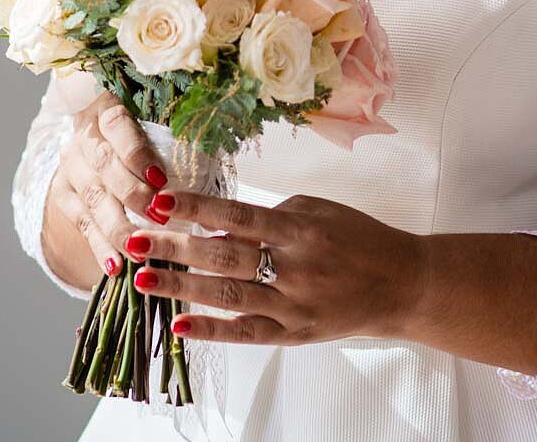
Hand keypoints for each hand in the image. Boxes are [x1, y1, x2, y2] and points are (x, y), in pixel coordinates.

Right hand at [48, 90, 169, 278]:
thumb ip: (175, 140)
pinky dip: (101, 248)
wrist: (96, 154)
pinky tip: (115, 267)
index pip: (117, 124)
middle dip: (132, 193)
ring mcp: (71, 169)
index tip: (161, 178)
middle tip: (158, 216)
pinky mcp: (64, 198)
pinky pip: (83, 226)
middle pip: (104, 164)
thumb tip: (215, 149)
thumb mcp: (153, 129)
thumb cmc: (142, 139)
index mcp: (107, 110)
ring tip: (138, 250)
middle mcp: (85, 138)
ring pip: (93, 199)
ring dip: (117, 227)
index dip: (137, 152)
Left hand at [120, 188, 426, 345]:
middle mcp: (294, 267)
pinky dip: (212, 331)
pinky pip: (246, 334)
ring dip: (181, 287)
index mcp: (300, 228)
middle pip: (224, 255)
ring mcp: (293, 304)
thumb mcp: (317, 210)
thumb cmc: (357, 238)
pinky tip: (179, 326)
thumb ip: (270, 216)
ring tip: (143, 279)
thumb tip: (218, 227)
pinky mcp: (294, 333)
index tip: (160, 202)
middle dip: (175, 247)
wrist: (401, 284)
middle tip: (134, 241)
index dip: (197, 207)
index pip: (238, 214)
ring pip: (227, 296)